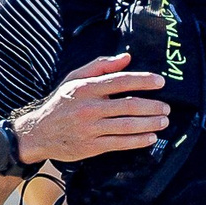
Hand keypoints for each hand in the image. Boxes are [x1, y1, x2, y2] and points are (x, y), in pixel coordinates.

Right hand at [15, 53, 167, 164]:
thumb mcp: (74, 78)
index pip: (120, 81)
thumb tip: (127, 58)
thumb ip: (100, 66)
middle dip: (152, 106)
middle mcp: (89, 107)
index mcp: (86, 88)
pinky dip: (138, 141)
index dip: (143, 81)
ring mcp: (90, 128)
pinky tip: (150, 138)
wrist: (39, 132)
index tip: (160, 82)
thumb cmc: (61, 103)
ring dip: (149, 124)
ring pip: (127, 125)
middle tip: (166, 107)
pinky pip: (120, 143)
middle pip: (128, 105)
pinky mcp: (91, 146)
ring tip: (163, 121)